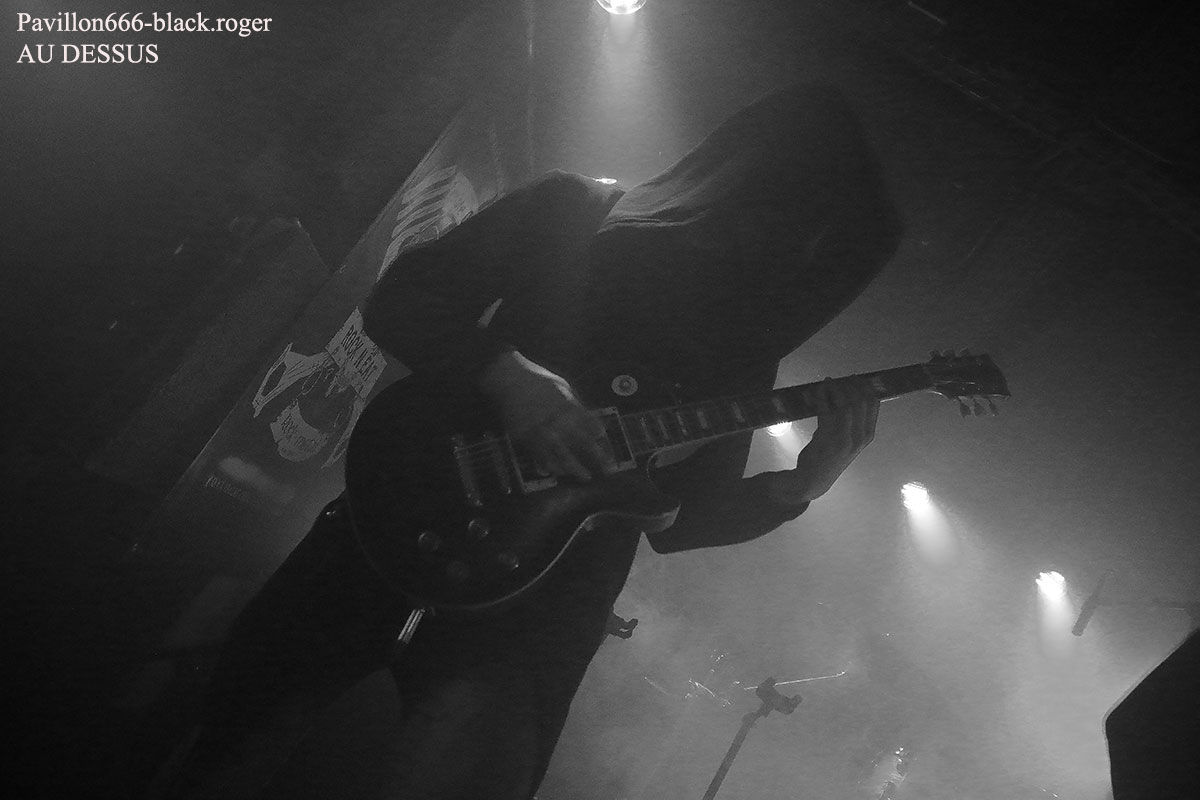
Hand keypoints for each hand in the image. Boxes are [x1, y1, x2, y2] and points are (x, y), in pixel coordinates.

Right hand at [478, 351, 613, 481]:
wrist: (508, 380)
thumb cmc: (537, 380)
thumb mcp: (561, 386)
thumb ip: (575, 403)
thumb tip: (588, 417)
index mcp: (568, 407)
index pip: (589, 423)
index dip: (598, 433)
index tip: (604, 440)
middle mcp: (557, 421)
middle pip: (581, 443)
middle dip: (596, 457)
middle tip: (608, 470)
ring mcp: (541, 431)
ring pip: (561, 454)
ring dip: (574, 468)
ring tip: (585, 477)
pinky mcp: (525, 438)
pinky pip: (539, 456)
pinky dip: (549, 465)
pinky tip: (557, 472)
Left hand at [768, 377, 878, 504]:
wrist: (813, 480)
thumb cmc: (829, 458)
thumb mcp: (848, 442)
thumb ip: (851, 423)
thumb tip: (846, 395)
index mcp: (867, 436)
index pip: (873, 404)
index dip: (865, 387)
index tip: (856, 378)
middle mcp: (859, 436)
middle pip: (860, 400)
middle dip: (850, 384)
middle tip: (840, 378)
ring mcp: (844, 437)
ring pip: (845, 403)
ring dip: (835, 388)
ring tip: (828, 382)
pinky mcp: (826, 437)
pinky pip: (826, 409)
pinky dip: (821, 396)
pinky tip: (818, 390)